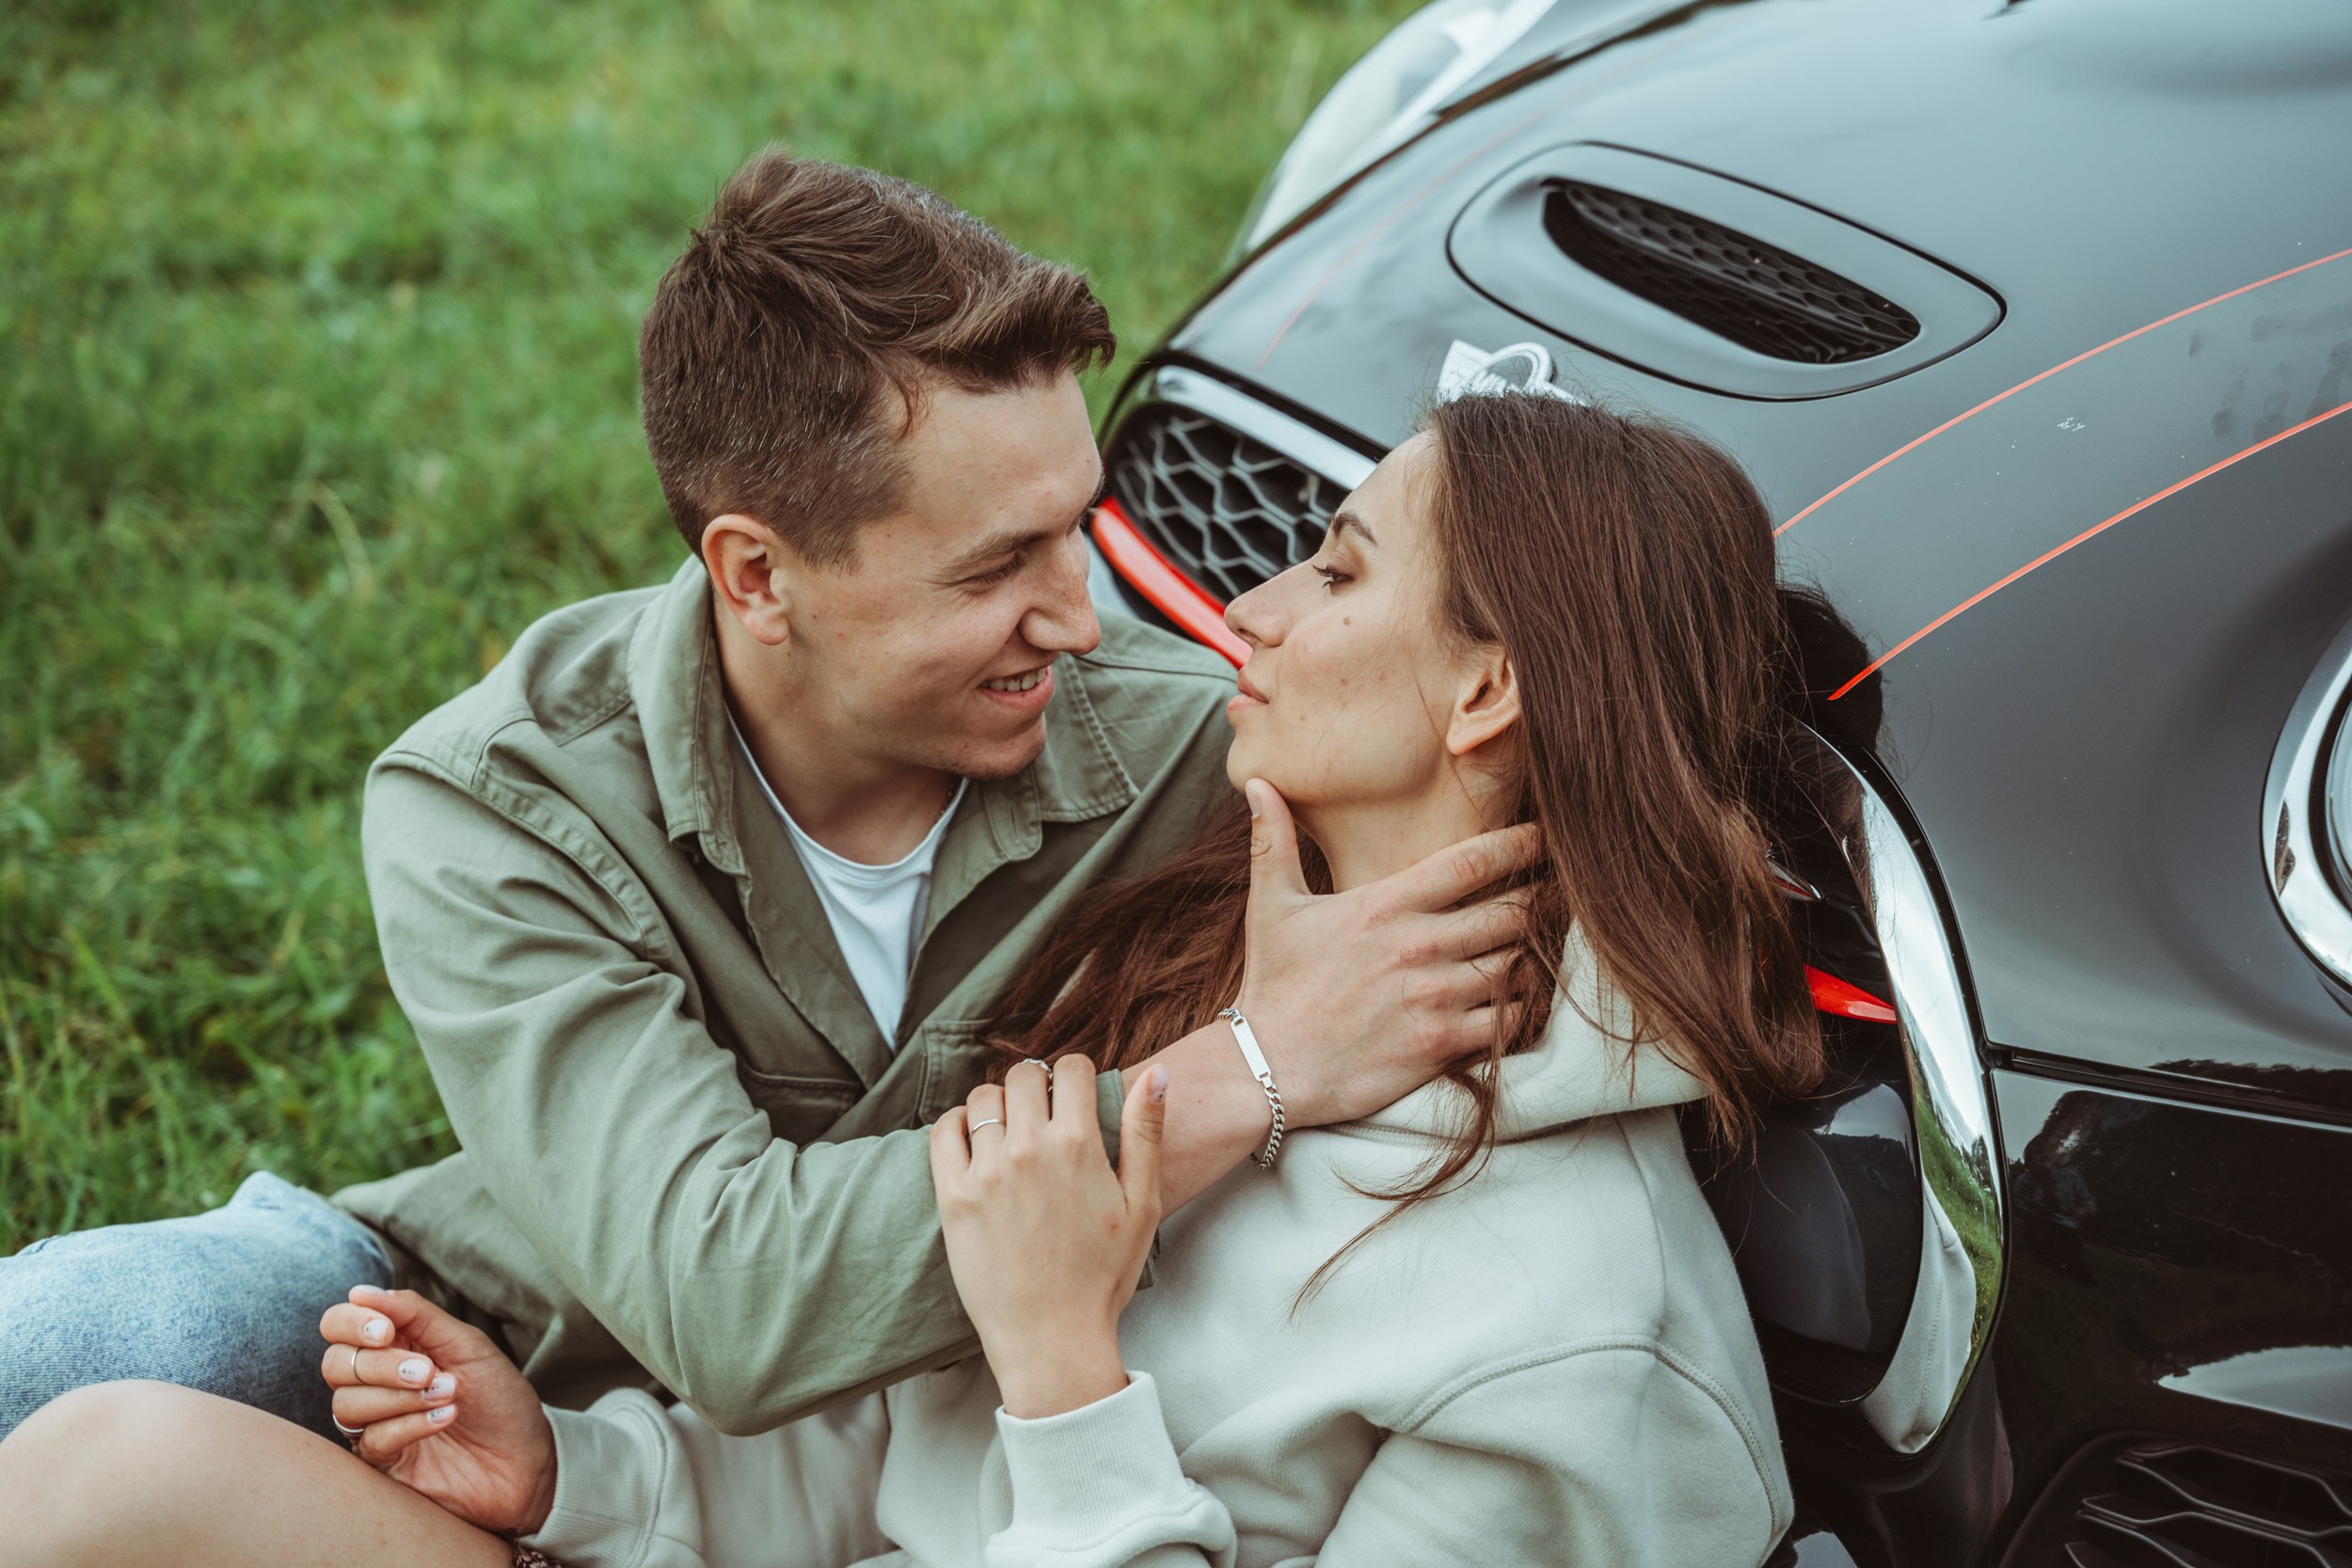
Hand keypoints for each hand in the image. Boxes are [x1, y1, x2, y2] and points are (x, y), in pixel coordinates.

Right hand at [319, 1284, 557, 1535]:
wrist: (527, 1458)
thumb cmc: (499, 1396)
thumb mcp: (465, 1344)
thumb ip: (415, 1314)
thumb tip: (360, 1292)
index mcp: (394, 1345)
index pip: (338, 1325)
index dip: (351, 1323)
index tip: (385, 1330)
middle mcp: (376, 1383)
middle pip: (336, 1364)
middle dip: (382, 1365)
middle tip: (429, 1370)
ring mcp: (377, 1423)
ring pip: (347, 1404)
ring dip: (400, 1396)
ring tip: (448, 1394)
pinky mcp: (383, 1462)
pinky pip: (371, 1440)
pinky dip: (409, 1424)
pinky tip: (445, 1418)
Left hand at [928, 1056, 1165, 1418]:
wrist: (1052, 1338)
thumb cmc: (1103, 1276)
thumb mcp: (1142, 1203)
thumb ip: (1147, 1132)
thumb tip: (1158, 1073)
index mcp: (1078, 1144)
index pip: (1070, 1068)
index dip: (1076, 1076)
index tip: (1075, 1096)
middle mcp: (1029, 1149)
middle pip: (1022, 1076)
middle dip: (1036, 1085)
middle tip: (1043, 1114)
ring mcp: (986, 1172)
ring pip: (982, 1098)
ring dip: (998, 1105)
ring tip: (1010, 1131)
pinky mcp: (953, 1197)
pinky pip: (943, 1132)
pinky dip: (957, 1124)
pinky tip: (974, 1140)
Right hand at [1233, 778, 1536, 1125]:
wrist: (1267, 1068)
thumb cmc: (1273, 985)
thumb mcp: (1270, 906)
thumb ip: (1273, 841)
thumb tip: (1255, 781)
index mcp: (1384, 905)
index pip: (1471, 862)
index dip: (1517, 845)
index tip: (1542, 837)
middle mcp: (1416, 946)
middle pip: (1509, 911)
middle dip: (1538, 899)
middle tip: (1557, 892)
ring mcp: (1433, 995)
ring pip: (1515, 963)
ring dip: (1532, 952)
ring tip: (1543, 942)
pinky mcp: (1441, 1042)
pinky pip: (1508, 1019)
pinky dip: (1522, 1005)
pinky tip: (1519, 996)